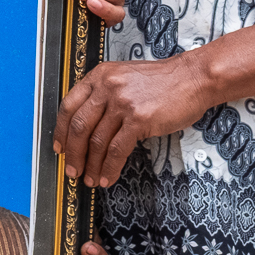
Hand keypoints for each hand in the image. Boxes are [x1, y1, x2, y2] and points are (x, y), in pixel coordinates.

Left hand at [54, 52, 211, 188]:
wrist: (194, 78)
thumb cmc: (164, 80)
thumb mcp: (125, 78)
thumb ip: (105, 94)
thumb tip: (89, 123)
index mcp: (100, 77)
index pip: (69, 106)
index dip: (61, 131)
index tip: (59, 146)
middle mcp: (107, 88)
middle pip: (79, 126)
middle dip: (73, 153)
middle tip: (71, 169)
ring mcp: (122, 103)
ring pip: (97, 141)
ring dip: (91, 165)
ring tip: (90, 178)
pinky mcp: (139, 119)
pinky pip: (117, 149)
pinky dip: (110, 167)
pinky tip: (107, 176)